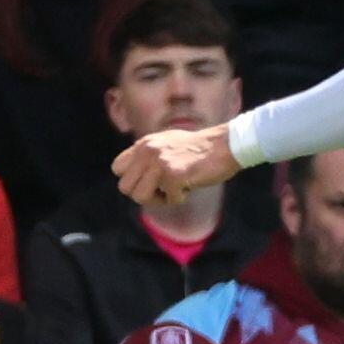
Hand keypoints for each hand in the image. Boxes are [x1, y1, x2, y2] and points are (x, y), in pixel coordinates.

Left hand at [115, 123, 238, 206]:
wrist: (226, 145)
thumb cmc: (200, 149)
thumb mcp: (167, 144)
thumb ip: (148, 157)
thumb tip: (131, 179)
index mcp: (144, 144)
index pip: (117, 168)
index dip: (131, 180)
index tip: (149, 181)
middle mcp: (148, 151)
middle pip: (125, 187)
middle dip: (143, 194)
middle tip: (161, 190)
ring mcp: (159, 162)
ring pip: (140, 197)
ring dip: (158, 200)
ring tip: (174, 189)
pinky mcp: (173, 175)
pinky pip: (169, 200)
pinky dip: (181, 197)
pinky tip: (190, 184)